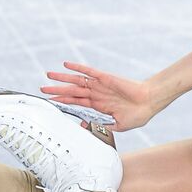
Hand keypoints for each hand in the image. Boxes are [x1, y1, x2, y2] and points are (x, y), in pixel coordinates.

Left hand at [39, 61, 154, 130]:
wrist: (150, 102)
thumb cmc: (137, 115)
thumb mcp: (117, 126)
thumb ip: (101, 126)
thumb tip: (84, 126)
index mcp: (98, 105)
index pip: (76, 102)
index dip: (63, 102)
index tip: (50, 102)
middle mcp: (96, 94)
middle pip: (72, 91)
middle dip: (56, 90)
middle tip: (42, 89)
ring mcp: (100, 85)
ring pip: (76, 81)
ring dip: (62, 78)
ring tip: (48, 75)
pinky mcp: (105, 78)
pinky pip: (88, 71)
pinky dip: (77, 67)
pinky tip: (66, 64)